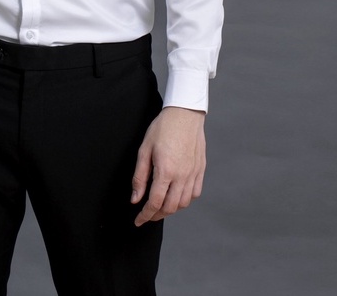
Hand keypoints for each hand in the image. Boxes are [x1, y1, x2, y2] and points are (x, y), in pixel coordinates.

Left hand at [130, 106, 205, 224]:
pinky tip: (176, 196)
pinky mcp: (200, 170)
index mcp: (166, 171)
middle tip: (147, 215)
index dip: (145, 215)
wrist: (184, 114)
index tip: (138, 221)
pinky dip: (185, 200)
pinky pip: (195, 193)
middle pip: (170, 208)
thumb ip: (139, 177)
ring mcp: (193, 174)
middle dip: (157, 215)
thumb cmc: (163, 128)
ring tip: (160, 206)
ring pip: (183, 203)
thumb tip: (135, 198)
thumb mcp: (144, 150)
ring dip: (171, 209)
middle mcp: (182, 176)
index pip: (155, 203)